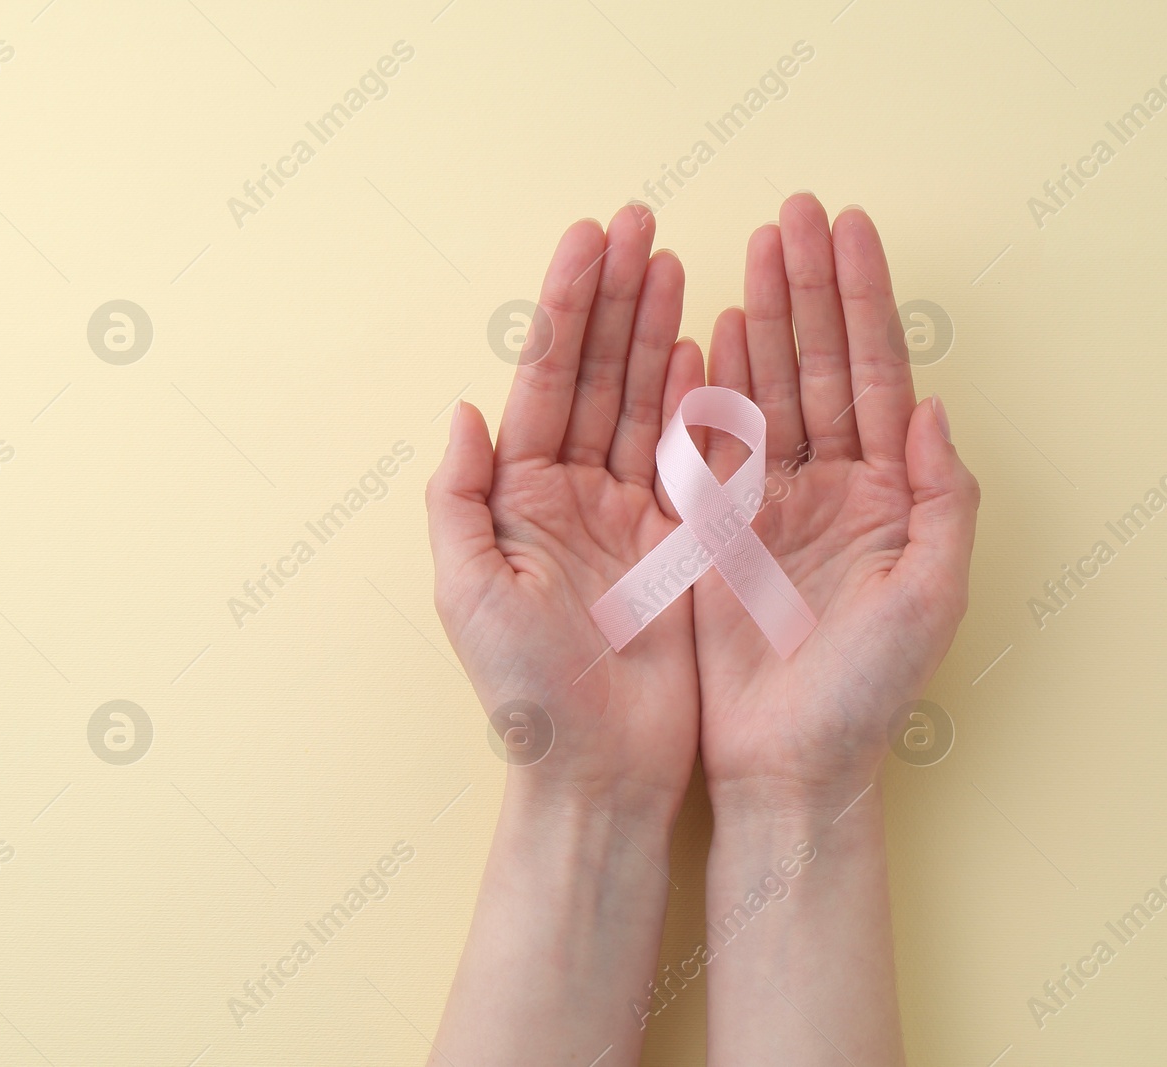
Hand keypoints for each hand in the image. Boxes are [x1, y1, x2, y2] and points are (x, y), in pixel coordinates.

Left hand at [426, 204, 703, 812]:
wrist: (602, 773)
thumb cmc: (526, 695)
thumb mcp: (468, 594)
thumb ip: (459, 497)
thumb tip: (464, 406)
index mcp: (519, 497)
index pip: (547, 380)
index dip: (569, 307)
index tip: (592, 239)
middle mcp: (572, 494)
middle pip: (598, 374)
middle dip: (617, 297)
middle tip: (642, 223)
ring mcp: (630, 514)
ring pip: (645, 402)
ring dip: (659, 330)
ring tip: (675, 261)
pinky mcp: (681, 544)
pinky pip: (691, 457)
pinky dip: (699, 400)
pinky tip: (707, 345)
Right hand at [694, 194, 979, 812]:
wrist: (787, 767)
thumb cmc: (868, 695)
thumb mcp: (931, 597)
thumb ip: (943, 499)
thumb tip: (932, 407)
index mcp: (888, 495)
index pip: (874, 375)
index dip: (863, 300)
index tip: (850, 228)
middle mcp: (832, 486)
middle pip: (818, 364)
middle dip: (810, 285)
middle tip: (795, 210)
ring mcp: (772, 503)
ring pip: (767, 388)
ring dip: (764, 315)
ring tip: (755, 245)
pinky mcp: (718, 529)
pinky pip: (713, 442)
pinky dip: (713, 384)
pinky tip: (713, 328)